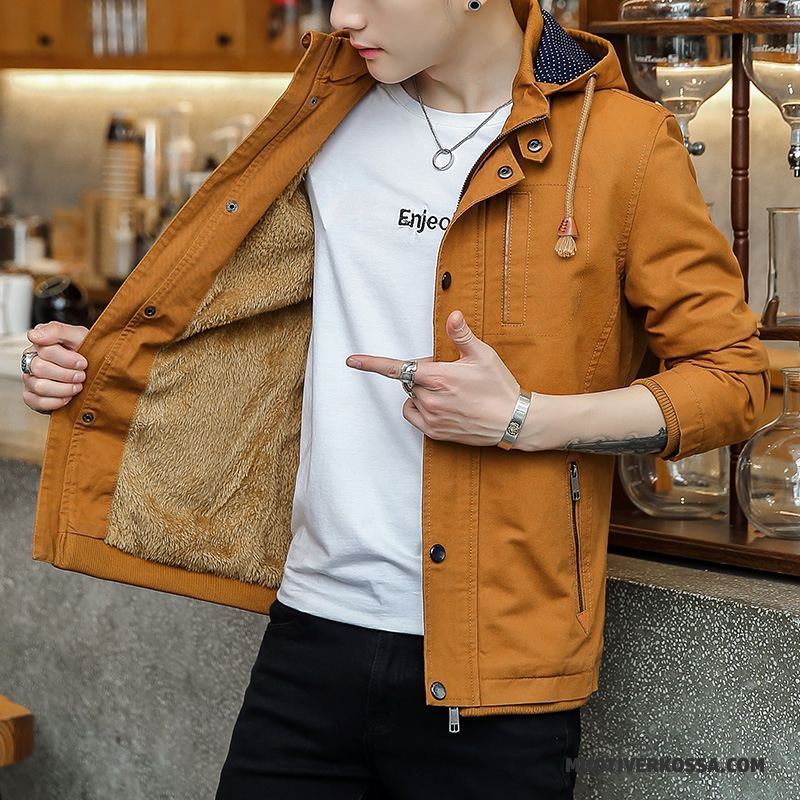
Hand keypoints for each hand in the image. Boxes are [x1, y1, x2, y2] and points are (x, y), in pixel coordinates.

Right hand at [21, 321, 89, 414]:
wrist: (96, 372)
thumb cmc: (86, 352)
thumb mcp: (79, 336)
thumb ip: (58, 330)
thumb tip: (34, 335)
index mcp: (41, 344)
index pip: (45, 350)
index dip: (68, 359)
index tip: (83, 362)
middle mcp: (32, 360)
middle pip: (40, 368)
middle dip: (67, 374)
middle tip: (81, 376)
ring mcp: (30, 378)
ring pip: (39, 386)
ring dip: (64, 389)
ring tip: (77, 386)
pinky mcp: (32, 396)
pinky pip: (35, 401)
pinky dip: (55, 401)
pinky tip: (68, 397)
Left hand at [345, 309, 521, 446]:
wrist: (512, 420)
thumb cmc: (499, 386)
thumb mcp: (483, 355)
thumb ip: (462, 336)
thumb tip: (452, 315)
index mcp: (439, 377)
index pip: (398, 368)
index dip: (372, 364)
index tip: (352, 360)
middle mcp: (431, 399)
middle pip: (410, 380)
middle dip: (423, 373)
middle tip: (449, 373)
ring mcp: (431, 417)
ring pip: (412, 397)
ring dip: (422, 391)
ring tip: (450, 391)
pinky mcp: (435, 432)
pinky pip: (413, 415)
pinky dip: (420, 408)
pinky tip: (441, 405)